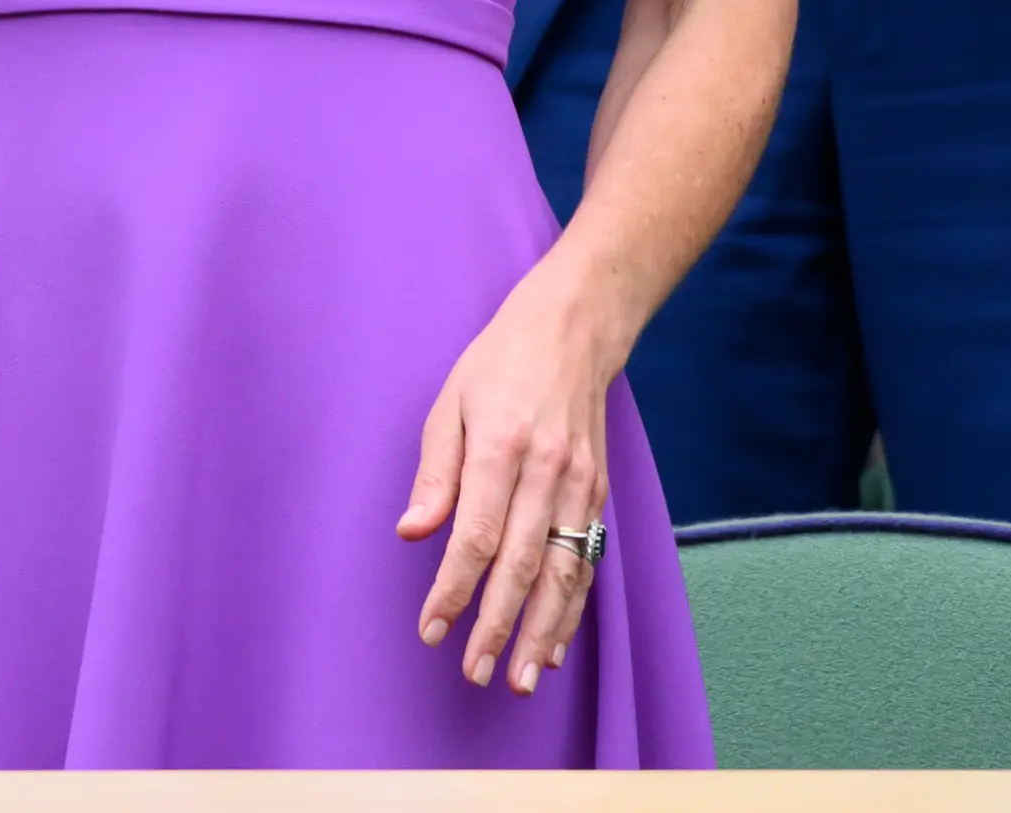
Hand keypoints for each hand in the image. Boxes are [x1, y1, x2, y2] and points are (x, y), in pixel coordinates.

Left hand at [397, 268, 621, 697]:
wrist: (573, 331)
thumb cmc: (498, 365)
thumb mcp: (448, 403)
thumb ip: (433, 474)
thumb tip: (411, 533)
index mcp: (500, 446)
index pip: (477, 535)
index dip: (454, 588)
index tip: (432, 629)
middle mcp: (547, 471)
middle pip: (522, 565)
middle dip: (496, 625)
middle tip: (473, 672)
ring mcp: (580, 485)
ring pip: (563, 573)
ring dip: (541, 632)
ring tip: (517, 678)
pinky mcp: (599, 493)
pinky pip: (587, 562)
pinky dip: (572, 609)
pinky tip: (553, 644)